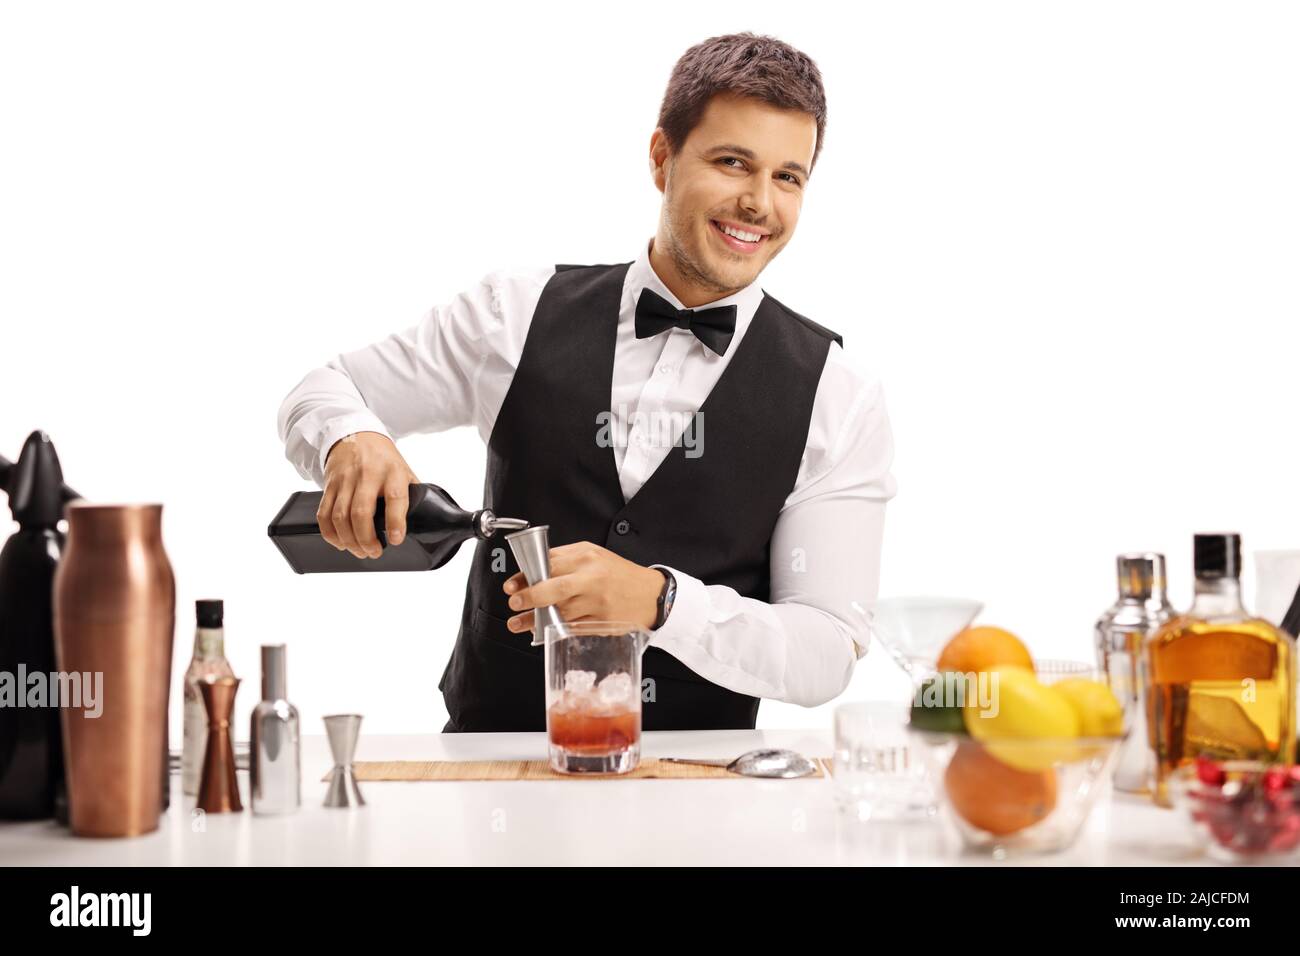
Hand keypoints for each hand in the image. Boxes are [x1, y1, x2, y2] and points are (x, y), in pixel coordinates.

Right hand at [317, 431, 419, 558]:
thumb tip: (424, 521)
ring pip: (340, 516)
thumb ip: (411, 494)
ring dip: (349, 540)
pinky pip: (324, 513)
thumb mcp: (404, 470)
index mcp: (392, 472)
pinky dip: (330, 533)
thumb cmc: (384, 458)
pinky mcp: (330, 485)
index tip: (395, 539)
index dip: (395, 521)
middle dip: (366, 539)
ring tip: (359, 551)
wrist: (356, 434)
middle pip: (361, 512)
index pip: (394, 497)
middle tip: (374, 552)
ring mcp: (346, 480)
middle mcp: (367, 475)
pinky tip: (340, 542)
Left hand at [502, 542, 663, 633]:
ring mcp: (598, 602)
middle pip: (555, 588)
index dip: (526, 575)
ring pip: (560, 612)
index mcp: (587, 557)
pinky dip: (555, 629)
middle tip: (514, 602)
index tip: (512, 585)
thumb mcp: (594, 556)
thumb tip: (533, 572)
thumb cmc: (620, 574)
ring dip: (535, 620)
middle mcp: (592, 579)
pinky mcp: (602, 622)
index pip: (550, 563)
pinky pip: (572, 627)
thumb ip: (565, 560)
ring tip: (519, 623)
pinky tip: (542, 629)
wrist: (652, 595)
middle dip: (530, 597)